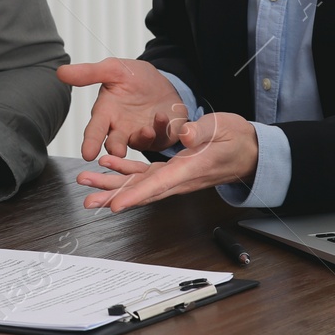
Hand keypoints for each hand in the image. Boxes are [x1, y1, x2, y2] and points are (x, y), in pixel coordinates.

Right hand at [58, 57, 188, 160]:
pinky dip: (162, 128)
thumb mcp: (113, 70)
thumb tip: (60, 71)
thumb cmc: (133, 78)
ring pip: (140, 143)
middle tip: (117, 151)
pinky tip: (161, 117)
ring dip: (142, 138)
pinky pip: (162, 136)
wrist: (162, 80)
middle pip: (115, 144)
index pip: (95, 130)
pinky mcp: (161, 135)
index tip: (87, 154)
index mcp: (107, 114)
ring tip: (146, 130)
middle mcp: (122, 129)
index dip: (91, 142)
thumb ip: (89, 73)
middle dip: (115, 149)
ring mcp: (141, 134)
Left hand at [76, 112, 260, 212]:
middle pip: (141, 191)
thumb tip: (185, 134)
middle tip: (88, 202)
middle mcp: (177, 178)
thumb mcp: (222, 129)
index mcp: (189, 169)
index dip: (135, 196)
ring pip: (137, 184)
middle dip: (113, 196)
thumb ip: (202, 132)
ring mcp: (173, 176)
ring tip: (86, 183)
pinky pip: (144, 173)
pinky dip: (124, 168)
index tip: (115, 206)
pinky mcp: (171, 169)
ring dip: (111, 184)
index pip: (158, 185)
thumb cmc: (236, 139)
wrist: (248, 151)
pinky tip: (107, 162)